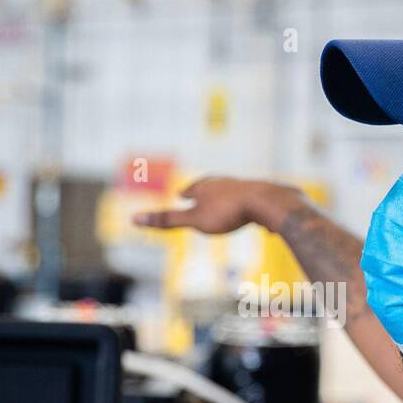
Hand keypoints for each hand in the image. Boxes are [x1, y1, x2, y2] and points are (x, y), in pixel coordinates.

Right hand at [133, 177, 303, 234]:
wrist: (268, 203)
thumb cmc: (229, 212)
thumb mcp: (194, 220)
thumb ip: (167, 220)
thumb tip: (133, 219)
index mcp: (207, 186)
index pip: (193, 188)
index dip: (188, 193)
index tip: (183, 194)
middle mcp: (225, 182)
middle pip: (213, 185)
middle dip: (206, 190)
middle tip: (201, 191)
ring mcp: (246, 186)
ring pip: (233, 191)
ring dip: (227, 196)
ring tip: (225, 202)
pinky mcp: (265, 195)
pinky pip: (254, 200)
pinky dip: (248, 205)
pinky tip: (254, 212)